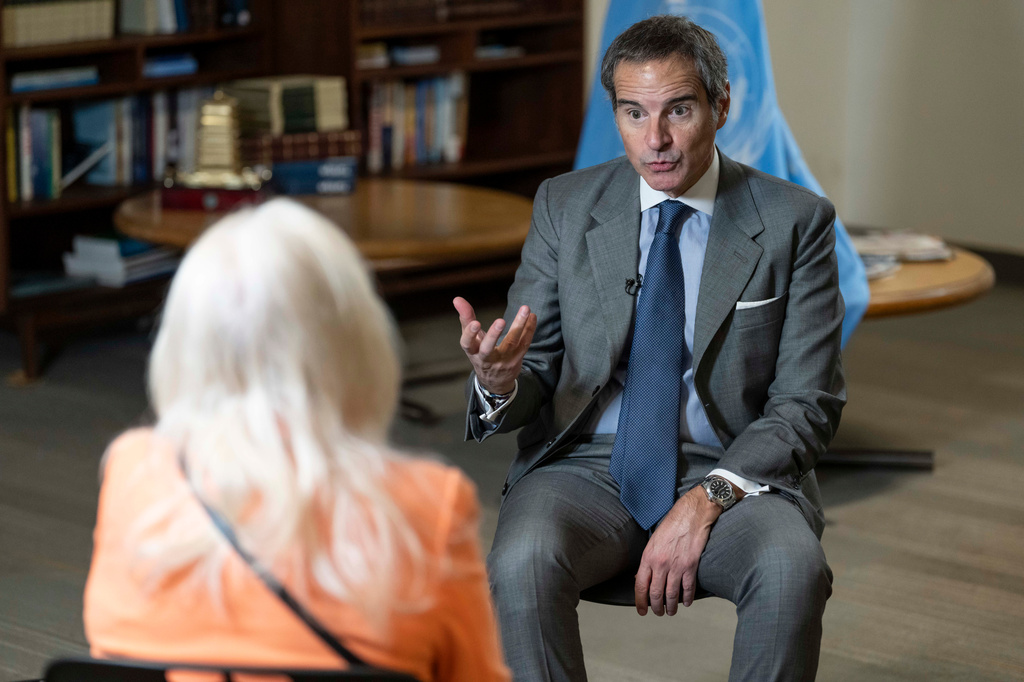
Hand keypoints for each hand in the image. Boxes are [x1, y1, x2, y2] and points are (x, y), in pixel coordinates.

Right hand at [454, 297, 536, 394]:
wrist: (495, 380)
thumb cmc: (479, 352)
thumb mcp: (471, 339)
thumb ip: (466, 318)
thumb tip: (457, 298)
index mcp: (472, 352)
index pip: (468, 344)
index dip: (470, 334)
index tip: (475, 323)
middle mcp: (486, 359)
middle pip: (488, 349)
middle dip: (494, 335)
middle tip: (500, 321)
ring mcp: (502, 360)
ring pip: (511, 343)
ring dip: (519, 325)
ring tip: (525, 309)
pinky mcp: (516, 359)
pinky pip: (524, 343)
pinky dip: (529, 329)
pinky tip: (532, 316)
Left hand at [634, 486, 721, 616]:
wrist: (692, 514)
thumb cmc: (672, 524)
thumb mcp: (653, 541)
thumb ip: (649, 560)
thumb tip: (644, 578)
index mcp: (648, 557)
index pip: (640, 585)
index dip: (640, 601)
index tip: (641, 610)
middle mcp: (660, 564)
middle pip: (655, 594)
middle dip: (656, 607)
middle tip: (658, 613)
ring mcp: (676, 566)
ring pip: (671, 595)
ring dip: (671, 607)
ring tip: (671, 612)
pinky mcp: (691, 566)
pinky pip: (688, 588)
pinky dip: (687, 598)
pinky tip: (686, 602)